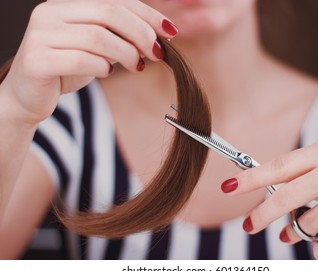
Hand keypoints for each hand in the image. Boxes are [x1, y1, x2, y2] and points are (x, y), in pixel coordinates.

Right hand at [0, 0, 176, 124]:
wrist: (30, 95)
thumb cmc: (67, 67)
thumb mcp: (98, 48)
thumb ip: (120, 37)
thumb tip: (157, 35)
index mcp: (67, 5)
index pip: (114, 0)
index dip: (146, 14)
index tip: (169, 31)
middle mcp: (50, 13)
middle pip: (107, 12)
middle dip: (140, 33)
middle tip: (157, 53)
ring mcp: (40, 35)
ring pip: (96, 36)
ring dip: (125, 53)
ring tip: (136, 66)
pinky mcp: (37, 60)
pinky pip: (80, 60)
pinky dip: (101, 67)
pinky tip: (107, 72)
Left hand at [222, 134, 317, 258]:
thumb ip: (306, 166)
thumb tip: (274, 187)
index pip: (279, 166)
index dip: (251, 179)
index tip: (229, 187)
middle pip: (284, 198)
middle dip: (262, 215)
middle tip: (249, 225)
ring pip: (305, 224)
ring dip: (294, 232)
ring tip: (293, 232)